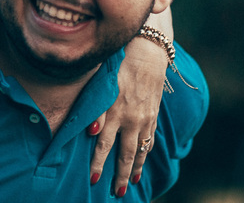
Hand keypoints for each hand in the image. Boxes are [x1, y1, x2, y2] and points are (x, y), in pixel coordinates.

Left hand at [87, 36, 168, 196]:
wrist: (147, 54)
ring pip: (140, 150)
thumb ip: (95, 109)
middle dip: (120, 174)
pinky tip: (143, 161)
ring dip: (135, 169)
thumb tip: (89, 131)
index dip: (98, 163)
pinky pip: (150, 140)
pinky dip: (146, 153)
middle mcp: (132, 119)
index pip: (104, 145)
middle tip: (116, 192)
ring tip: (131, 184)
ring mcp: (145, 119)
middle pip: (125, 154)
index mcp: (115, 112)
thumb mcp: (103, 83)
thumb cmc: (118, 65)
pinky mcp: (153, 116)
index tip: (93, 180)